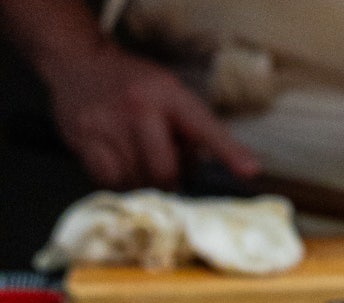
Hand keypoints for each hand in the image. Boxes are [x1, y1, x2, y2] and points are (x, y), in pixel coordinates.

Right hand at [50, 43, 259, 189]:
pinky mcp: (85, 140)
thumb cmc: (136, 88)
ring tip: (138, 157)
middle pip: (166, 171)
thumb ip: (192, 132)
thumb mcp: (171, 94)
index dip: (228, 151)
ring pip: (138, 182)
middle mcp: (140, 107)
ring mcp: (109, 124)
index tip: (250, 170)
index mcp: (169, 95)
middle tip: (164, 166)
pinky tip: (119, 164)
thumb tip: (205, 174)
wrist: (79, 64)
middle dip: (169, 179)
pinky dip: (119, 182)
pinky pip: (111, 182)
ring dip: (143, 181)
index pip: (204, 127)